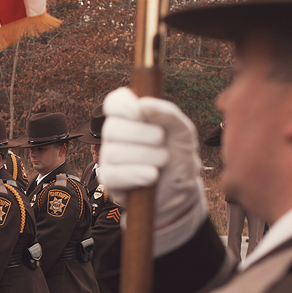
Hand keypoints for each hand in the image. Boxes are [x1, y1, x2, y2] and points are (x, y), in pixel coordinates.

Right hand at [99, 88, 206, 254]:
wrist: (180, 190)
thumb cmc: (179, 156)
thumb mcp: (183, 133)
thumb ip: (168, 114)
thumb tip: (144, 104)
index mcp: (130, 117)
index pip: (114, 102)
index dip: (123, 105)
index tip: (140, 112)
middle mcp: (115, 135)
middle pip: (113, 128)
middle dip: (142, 135)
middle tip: (161, 141)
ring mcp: (109, 157)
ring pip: (113, 152)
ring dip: (145, 156)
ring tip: (162, 161)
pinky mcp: (108, 180)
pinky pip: (113, 174)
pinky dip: (136, 174)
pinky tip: (152, 176)